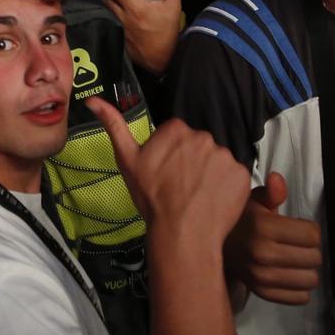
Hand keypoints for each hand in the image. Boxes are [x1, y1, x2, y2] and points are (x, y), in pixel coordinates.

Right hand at [87, 98, 248, 254]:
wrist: (182, 234)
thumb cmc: (152, 199)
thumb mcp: (127, 161)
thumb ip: (114, 126)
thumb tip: (91, 99)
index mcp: (176, 129)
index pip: (177, 135)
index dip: (170, 155)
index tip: (165, 173)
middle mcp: (204, 135)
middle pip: (198, 145)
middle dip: (191, 162)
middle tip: (180, 186)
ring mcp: (226, 155)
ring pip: (216, 160)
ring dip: (209, 174)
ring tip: (197, 196)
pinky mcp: (242, 175)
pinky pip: (233, 176)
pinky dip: (226, 187)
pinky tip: (214, 201)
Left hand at [95, 0, 182, 73]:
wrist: (162, 61)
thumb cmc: (167, 33)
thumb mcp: (173, 7)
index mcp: (134, 7)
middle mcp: (121, 17)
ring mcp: (115, 27)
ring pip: (103, 8)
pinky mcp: (114, 36)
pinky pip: (105, 19)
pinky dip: (103, 10)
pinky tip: (103, 5)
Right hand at [223, 172, 322, 304]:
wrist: (213, 244)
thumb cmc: (240, 221)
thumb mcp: (253, 200)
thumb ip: (271, 192)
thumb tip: (278, 180)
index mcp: (263, 227)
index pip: (312, 235)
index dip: (309, 230)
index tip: (297, 228)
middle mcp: (263, 253)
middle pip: (314, 257)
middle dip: (309, 249)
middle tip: (295, 244)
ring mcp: (262, 277)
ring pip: (310, 279)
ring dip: (306, 269)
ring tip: (294, 260)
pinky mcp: (263, 292)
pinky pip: (300, 297)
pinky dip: (300, 288)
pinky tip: (289, 275)